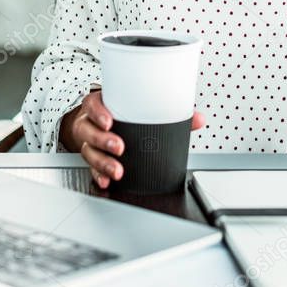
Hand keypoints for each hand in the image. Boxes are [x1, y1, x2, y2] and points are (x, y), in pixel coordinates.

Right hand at [60, 89, 205, 189]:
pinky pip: (91, 168)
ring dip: (102, 163)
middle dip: (103, 141)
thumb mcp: (136, 106)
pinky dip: (98, 175)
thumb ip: (168, 112)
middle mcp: (91, 122)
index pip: (94, 105)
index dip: (99, 113)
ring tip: (117, 171)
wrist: (96, 121)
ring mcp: (89, 141)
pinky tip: (106, 181)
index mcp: (101, 105)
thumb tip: (197, 119)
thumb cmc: (120, 113)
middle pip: (90, 131)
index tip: (109, 121)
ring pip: (89, 152)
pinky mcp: (91, 157)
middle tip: (119, 148)